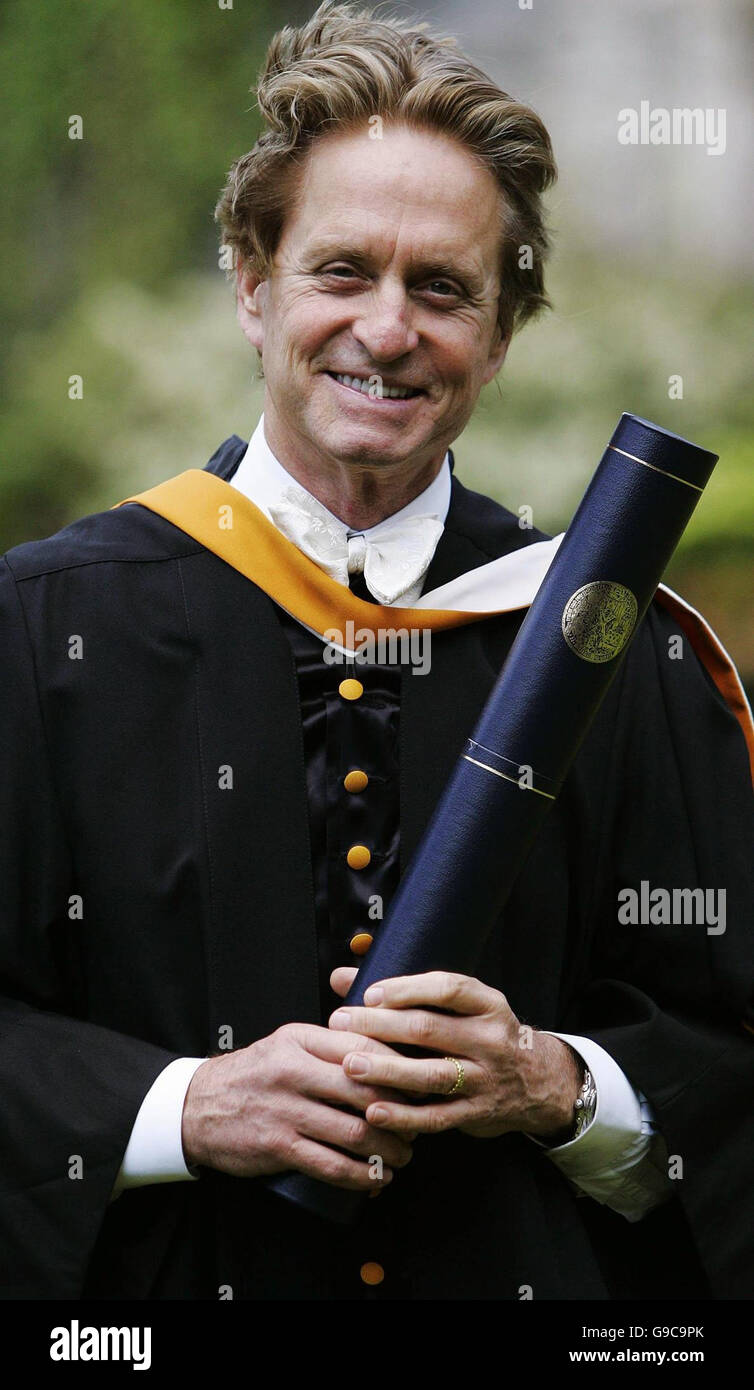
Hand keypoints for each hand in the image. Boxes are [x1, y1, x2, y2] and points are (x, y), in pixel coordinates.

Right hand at [181, 1022, 414, 1190]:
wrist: (195, 1107)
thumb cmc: (251, 1076)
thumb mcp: (285, 1045)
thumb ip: (328, 1045)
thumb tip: (385, 1054)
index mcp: (300, 1040)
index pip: (364, 1048)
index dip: (399, 1068)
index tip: (421, 1083)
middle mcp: (294, 1071)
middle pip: (366, 1091)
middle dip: (402, 1113)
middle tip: (420, 1125)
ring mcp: (286, 1110)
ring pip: (354, 1131)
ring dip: (389, 1149)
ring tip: (403, 1155)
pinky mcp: (277, 1146)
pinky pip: (331, 1165)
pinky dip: (361, 1176)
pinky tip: (377, 1179)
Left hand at [328, 968, 582, 1141]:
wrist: (538, 1082)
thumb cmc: (483, 1035)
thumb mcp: (461, 1007)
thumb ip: (405, 991)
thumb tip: (341, 977)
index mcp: (487, 1005)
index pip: (448, 989)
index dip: (407, 989)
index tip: (370, 993)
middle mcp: (491, 1039)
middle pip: (430, 1029)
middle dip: (381, 1025)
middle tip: (340, 1022)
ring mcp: (485, 1079)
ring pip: (432, 1074)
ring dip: (387, 1070)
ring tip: (350, 1066)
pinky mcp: (476, 1114)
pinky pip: (437, 1117)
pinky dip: (404, 1117)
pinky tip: (374, 1112)